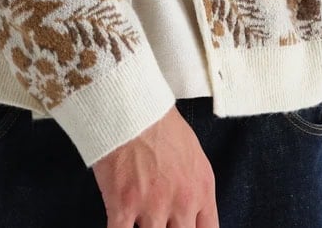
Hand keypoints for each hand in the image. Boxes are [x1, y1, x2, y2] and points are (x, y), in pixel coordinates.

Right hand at [91, 105, 218, 227]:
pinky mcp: (123, 206)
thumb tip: (192, 213)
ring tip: (139, 217)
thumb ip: (196, 190)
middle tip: (160, 221)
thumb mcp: (194, 156)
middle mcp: (181, 203)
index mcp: (201, 190)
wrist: (130, 105)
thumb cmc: (160, 124)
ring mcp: (152, 207)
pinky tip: (120, 224)